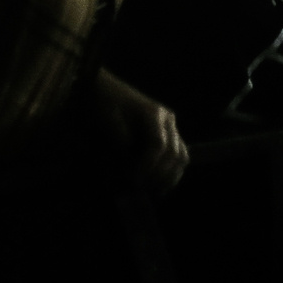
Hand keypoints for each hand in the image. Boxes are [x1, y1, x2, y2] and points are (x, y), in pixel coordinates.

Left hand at [94, 71, 188, 193]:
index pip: (159, 145)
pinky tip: (158, 187)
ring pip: (181, 156)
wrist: (101, 89)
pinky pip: (177, 156)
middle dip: (159, 176)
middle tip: (140, 190)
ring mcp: (169, 126)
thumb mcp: (107, 122)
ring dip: (169, 178)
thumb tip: (131, 170)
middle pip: (175, 153)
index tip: (133, 181)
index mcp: (153, 113)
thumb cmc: (103, 104)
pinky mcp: (166, 134)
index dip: (148, 167)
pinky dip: (169, 173)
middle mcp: (167, 119)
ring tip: (153, 193)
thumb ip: (122, 146)